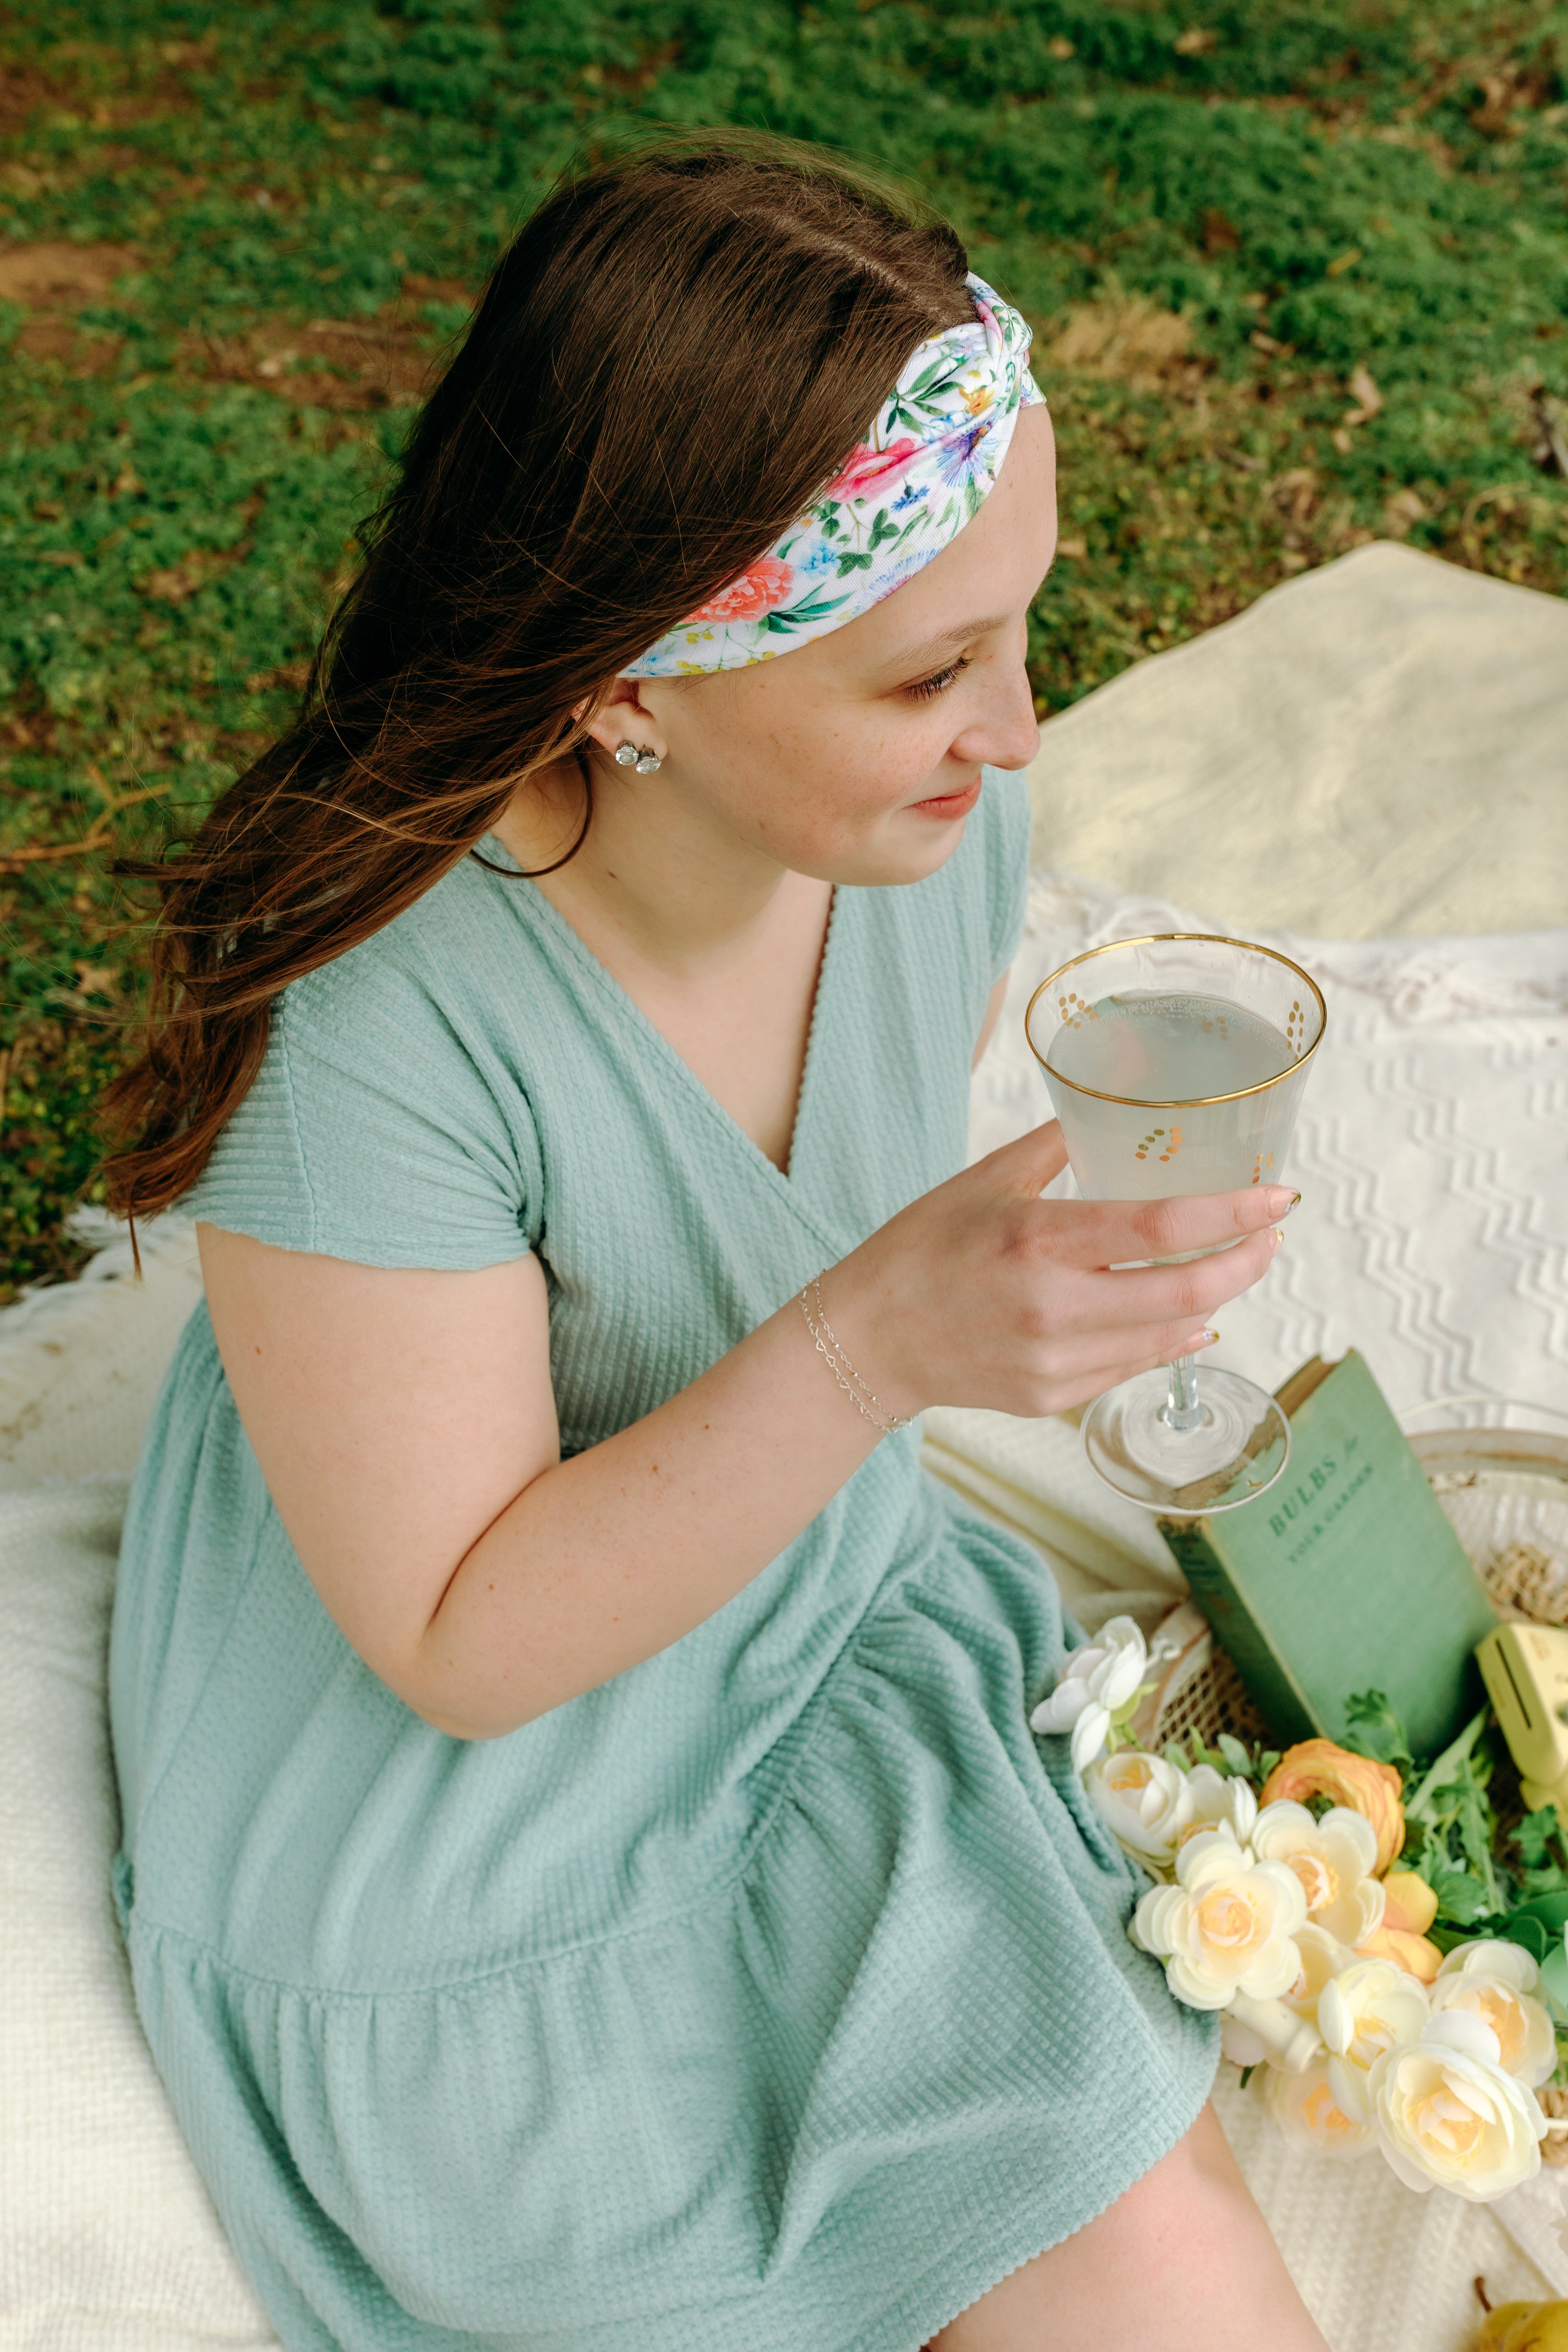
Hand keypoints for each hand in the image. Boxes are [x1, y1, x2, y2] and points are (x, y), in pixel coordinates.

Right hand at [827, 1121, 1290, 1420]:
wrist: (868, 1339)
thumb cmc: (922, 1249)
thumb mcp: (986, 1180)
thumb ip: (1058, 1145)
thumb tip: (1120, 1110)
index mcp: (1037, 1240)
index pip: (1163, 1228)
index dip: (1234, 1212)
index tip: (1279, 1196)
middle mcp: (1052, 1307)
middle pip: (1187, 1291)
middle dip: (1247, 1261)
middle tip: (1270, 1235)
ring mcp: (1055, 1361)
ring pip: (1169, 1335)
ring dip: (1216, 1298)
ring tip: (1233, 1265)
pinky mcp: (1052, 1397)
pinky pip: (1135, 1367)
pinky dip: (1171, 1338)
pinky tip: (1188, 1317)